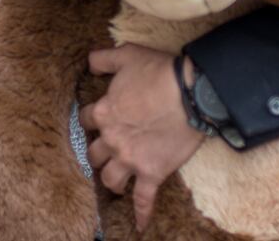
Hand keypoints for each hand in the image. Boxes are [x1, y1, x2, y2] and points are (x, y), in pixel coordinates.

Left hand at [81, 45, 205, 231]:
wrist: (191, 93)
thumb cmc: (159, 72)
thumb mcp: (126, 55)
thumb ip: (103, 58)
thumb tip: (91, 62)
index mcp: (104, 112)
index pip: (86, 119)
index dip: (93, 118)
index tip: (100, 119)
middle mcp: (112, 140)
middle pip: (94, 153)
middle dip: (99, 152)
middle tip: (107, 152)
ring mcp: (131, 159)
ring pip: (110, 178)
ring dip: (110, 180)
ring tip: (115, 181)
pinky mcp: (153, 173)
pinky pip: (144, 199)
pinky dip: (141, 213)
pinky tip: (139, 225)